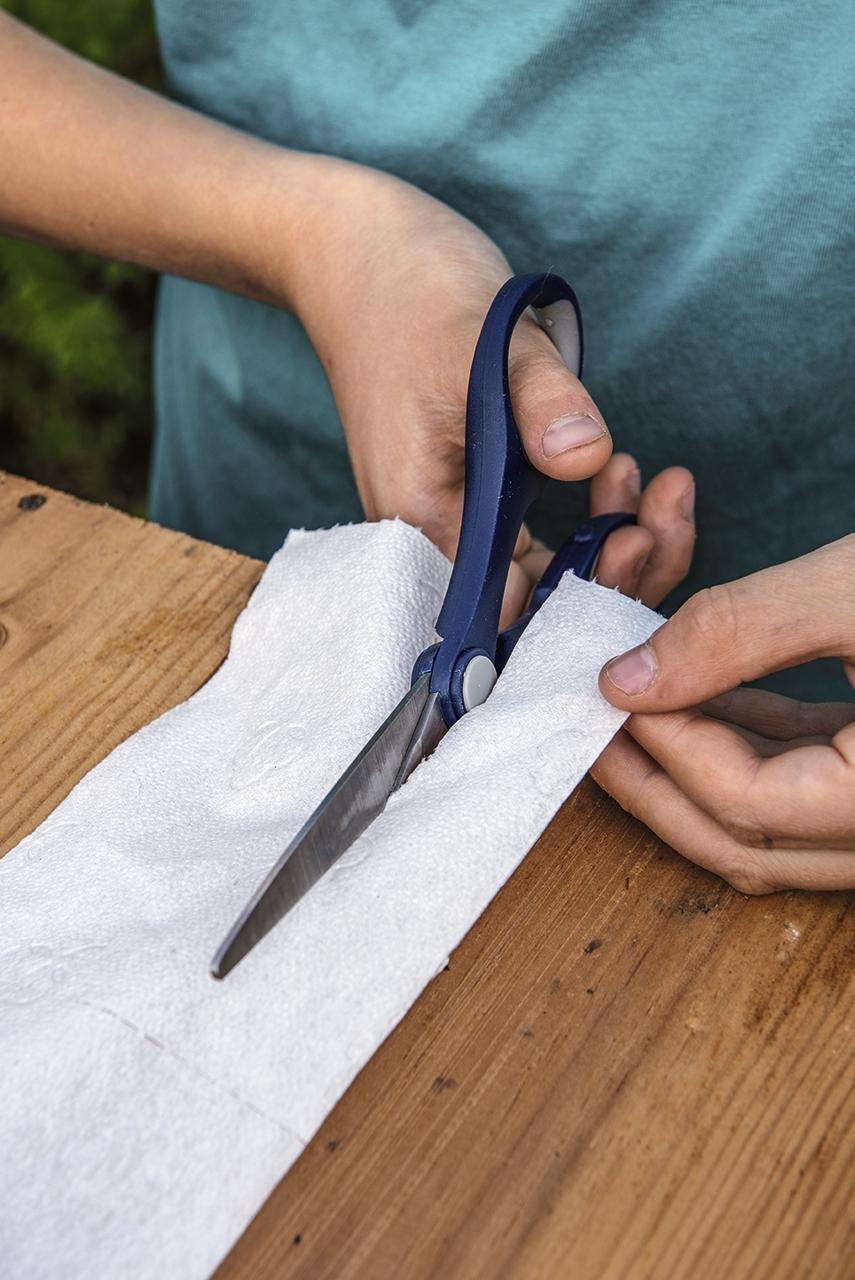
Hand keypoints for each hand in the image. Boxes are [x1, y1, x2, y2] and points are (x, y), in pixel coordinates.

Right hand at [288, 167, 694, 617]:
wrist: (356, 258)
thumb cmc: (407, 293)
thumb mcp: (485, 338)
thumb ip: (540, 400)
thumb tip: (586, 457)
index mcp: (421, 520)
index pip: (504, 612)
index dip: (578, 600)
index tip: (636, 540)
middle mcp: (431, 537)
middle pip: (530, 607)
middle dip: (609, 575)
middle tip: (660, 512)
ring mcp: (450, 520)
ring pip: (540, 577)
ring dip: (605, 544)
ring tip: (645, 481)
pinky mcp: (470, 498)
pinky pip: (534, 540)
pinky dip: (584, 521)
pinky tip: (619, 475)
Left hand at [592, 537, 854, 891]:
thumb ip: (741, 630)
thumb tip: (628, 678)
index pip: (746, 799)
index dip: (666, 740)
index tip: (611, 680)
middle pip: (742, 843)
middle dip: (654, 785)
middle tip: (590, 724)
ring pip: (766, 825)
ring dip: (690, 768)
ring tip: (627, 709)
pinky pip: (800, 783)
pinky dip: (742, 745)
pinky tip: (698, 695)